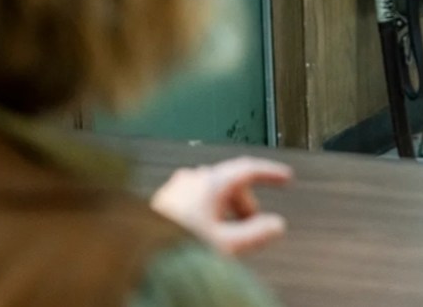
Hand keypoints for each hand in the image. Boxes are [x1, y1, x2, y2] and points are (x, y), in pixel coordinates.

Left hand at [150, 156, 292, 255]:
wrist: (136, 254)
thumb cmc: (175, 246)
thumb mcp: (226, 243)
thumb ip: (256, 232)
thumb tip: (276, 225)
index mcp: (211, 182)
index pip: (249, 168)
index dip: (271, 172)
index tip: (285, 176)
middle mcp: (193, 179)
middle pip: (232, 181)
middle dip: (246, 202)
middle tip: (252, 224)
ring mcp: (177, 186)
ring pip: (214, 189)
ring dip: (227, 208)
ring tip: (226, 232)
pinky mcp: (166, 198)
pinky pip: (197, 196)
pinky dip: (209, 209)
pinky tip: (205, 230)